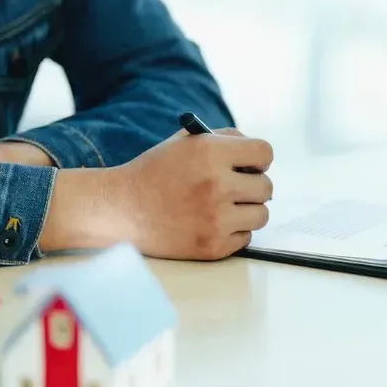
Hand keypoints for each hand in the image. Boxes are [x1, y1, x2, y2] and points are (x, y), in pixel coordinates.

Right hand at [40, 129, 274, 260]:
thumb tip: (261, 156)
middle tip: (235, 188)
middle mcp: (217, 185)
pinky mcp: (212, 246)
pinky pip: (245, 238)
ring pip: (261, 215)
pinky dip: (233, 232)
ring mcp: (216, 219)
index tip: (250, 166)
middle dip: (253, 186)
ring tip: (223, 207)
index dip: (259, 159)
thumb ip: (225, 139)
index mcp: (210, 153)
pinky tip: (210, 224)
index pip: (265, 153)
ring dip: (247, 211)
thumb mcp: (186, 142)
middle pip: (267, 187)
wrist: (119, 210)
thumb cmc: (155, 172)